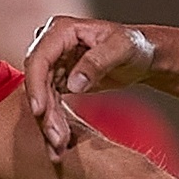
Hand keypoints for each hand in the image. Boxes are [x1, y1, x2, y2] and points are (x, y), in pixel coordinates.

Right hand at [25, 15, 156, 155]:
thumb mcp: (122, 48)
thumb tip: (72, 85)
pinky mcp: (57, 80)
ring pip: (41, 97)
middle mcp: (51, 45)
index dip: (35, 85)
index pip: (39, 59)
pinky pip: (50, 104)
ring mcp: (53, 63)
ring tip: (59, 148)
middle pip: (37, 82)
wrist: (143, 56)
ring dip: (48, 123)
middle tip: (56, 139)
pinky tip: (60, 143)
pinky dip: (54, 123)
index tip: (39, 111)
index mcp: (61, 30)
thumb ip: (97, 62)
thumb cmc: (135, 45)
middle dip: (44, 112)